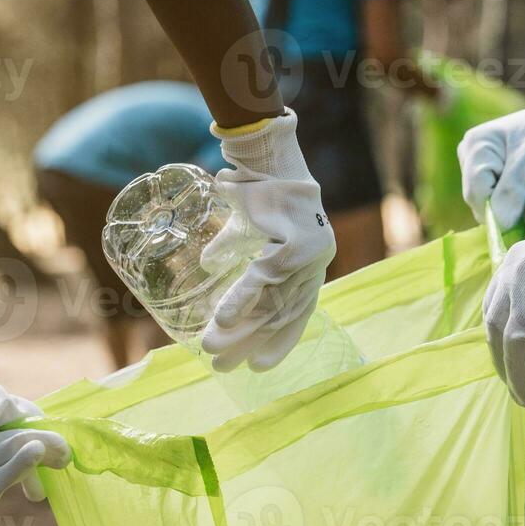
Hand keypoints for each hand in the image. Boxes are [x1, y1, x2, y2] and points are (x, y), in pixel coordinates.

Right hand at [201, 110, 335, 371]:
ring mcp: (310, 256)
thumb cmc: (263, 190)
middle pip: (281, 315)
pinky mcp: (296, 244)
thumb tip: (209, 264)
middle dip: (249, 344)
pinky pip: (266, 280)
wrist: (273, 157)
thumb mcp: (247, 226)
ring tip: (212, 348)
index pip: (297, 313)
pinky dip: (243, 300)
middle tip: (220, 368)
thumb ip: (232, 249)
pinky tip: (224, 318)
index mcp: (310, 265)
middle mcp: (314, 266)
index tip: (259, 367)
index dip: (280, 342)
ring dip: (240, 329)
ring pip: (272, 303)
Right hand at [458, 67, 524, 231]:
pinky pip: (506, 208)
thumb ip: (516, 188)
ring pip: (497, 210)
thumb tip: (500, 224)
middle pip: (484, 205)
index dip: (502, 209)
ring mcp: (479, 171)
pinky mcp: (493, 183)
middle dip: (518, 206)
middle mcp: (469, 159)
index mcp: (475, 147)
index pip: (477, 195)